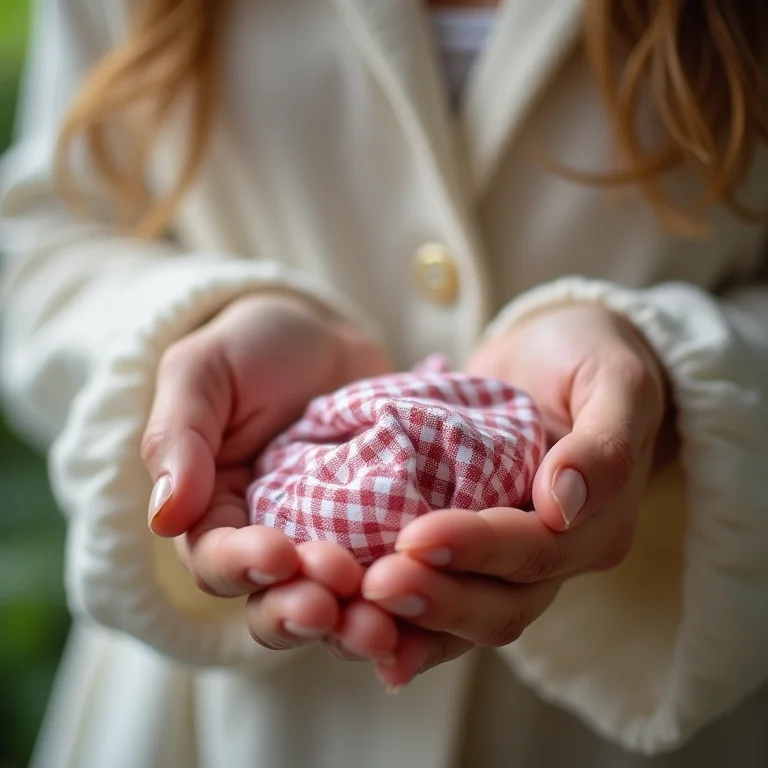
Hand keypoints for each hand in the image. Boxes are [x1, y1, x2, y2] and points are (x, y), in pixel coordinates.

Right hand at [142, 293, 397, 661]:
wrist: (328, 338)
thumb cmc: (254, 348)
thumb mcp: (202, 372)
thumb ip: (178, 438)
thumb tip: (164, 518)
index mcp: (215, 511)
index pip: (216, 559)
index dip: (242, 566)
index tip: (278, 554)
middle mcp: (269, 539)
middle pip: (273, 600)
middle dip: (298, 610)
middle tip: (331, 601)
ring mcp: (329, 540)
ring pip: (333, 603)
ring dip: (351, 621)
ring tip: (378, 626)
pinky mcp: (380, 533)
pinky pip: (388, 573)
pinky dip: (402, 596)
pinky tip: (423, 598)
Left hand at [364, 303, 670, 686]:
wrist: (550, 353)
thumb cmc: (587, 357)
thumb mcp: (617, 382)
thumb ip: (603, 443)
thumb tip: (561, 505)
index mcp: (597, 527)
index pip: (536, 551)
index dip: (476, 549)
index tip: (415, 538)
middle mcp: (555, 557)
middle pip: (500, 604)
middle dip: (437, 599)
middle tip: (374, 587)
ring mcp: (509, 560)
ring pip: (466, 614)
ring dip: (411, 623)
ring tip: (354, 620)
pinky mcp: (469, 549)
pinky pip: (440, 592)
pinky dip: (403, 621)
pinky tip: (355, 627)